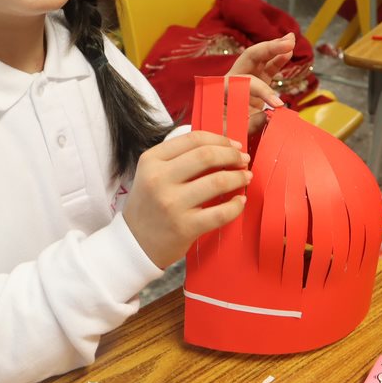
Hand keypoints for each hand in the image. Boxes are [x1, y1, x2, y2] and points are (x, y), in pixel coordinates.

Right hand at [123, 131, 251, 267]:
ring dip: (239, 177)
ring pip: (217, 182)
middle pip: (206, 156)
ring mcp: (172, 204)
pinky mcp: (185, 227)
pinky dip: (236, 205)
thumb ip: (177, 157)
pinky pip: (221, 213)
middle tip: (243, 160)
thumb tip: (220, 146)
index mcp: (151, 160)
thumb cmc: (150, 205)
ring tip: (246, 177)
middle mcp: (159, 179)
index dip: (220, 139)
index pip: (193, 139)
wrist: (135, 243)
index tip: (234, 145)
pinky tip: (240, 201)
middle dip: (232, 155)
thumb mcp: (151, 173)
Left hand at [226, 34, 292, 133]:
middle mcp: (232, 79)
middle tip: (289, 42)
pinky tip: (288, 52)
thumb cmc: (216, 133)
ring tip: (291, 39)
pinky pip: (265, 69)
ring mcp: (243, 80)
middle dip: (269, 48)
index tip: (278, 105)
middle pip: (250, 57)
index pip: (245, 82)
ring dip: (275, 49)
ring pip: (259, 59)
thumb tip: (269, 116)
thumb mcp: (229, 133)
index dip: (264, 92)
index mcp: (221, 88)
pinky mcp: (252, 85)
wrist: (212, 134)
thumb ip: (249, 124)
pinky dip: (276, 60)